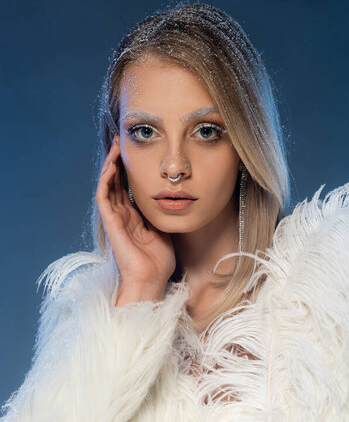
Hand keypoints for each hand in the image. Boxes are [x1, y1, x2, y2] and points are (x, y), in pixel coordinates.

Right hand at [95, 138, 176, 288]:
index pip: (127, 188)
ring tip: (115, 147)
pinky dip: (105, 180)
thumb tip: (171, 198)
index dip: (128, 170)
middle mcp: (122, 216)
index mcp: (134, 218)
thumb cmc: (159, 262)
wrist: (151, 279)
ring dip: (110, 165)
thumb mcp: (164, 230)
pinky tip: (111, 165)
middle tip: (120, 141)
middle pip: (115, 182)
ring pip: (107, 186)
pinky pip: (103, 197)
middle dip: (117, 162)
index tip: (133, 152)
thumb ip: (162, 214)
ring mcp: (115, 219)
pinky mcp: (110, 223)